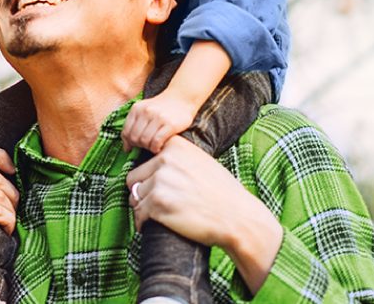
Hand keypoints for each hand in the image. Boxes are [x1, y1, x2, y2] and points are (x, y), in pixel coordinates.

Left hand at [122, 91, 201, 153]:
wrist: (181, 98)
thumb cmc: (161, 108)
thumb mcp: (144, 111)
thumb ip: (133, 126)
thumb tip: (126, 148)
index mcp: (136, 109)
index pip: (125, 131)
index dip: (128, 142)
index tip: (134, 146)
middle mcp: (146, 112)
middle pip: (134, 137)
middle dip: (139, 146)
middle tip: (146, 147)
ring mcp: (158, 117)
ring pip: (145, 140)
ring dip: (148, 148)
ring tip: (153, 147)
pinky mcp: (170, 124)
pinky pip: (157, 141)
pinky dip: (156, 148)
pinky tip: (159, 147)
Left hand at [126, 137, 282, 286]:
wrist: (239, 219)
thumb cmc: (222, 193)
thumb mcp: (200, 162)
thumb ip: (175, 159)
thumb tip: (150, 166)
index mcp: (174, 146)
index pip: (144, 160)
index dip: (148, 176)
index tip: (156, 187)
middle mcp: (164, 160)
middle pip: (133, 178)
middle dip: (142, 192)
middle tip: (155, 205)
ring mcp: (160, 182)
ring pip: (134, 197)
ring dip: (142, 208)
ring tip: (157, 216)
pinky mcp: (157, 204)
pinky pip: (138, 214)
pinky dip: (142, 222)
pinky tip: (151, 226)